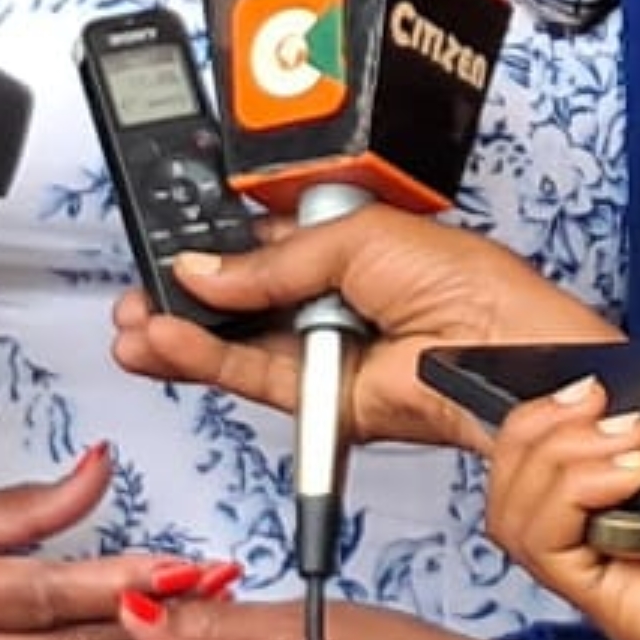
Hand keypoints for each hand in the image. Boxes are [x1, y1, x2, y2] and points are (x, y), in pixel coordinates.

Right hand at [111, 209, 612, 450]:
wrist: (501, 356)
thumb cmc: (468, 286)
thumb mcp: (355, 238)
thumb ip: (272, 259)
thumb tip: (206, 268)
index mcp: (346, 242)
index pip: (262, 240)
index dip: (215, 243)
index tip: (169, 242)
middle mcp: (332, 296)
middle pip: (240, 295)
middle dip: (186, 293)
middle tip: (141, 289)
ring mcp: (327, 350)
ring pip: (237, 342)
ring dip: (183, 332)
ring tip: (138, 323)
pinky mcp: (324, 400)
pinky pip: (253, 378)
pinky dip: (206, 362)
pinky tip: (170, 343)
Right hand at [485, 344, 639, 639]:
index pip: (571, 469)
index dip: (558, 418)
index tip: (596, 382)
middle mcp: (636, 556)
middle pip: (522, 483)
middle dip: (538, 423)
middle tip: (595, 399)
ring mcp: (626, 584)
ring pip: (516, 511)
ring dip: (545, 450)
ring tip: (619, 436)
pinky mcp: (629, 610)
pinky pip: (544, 546)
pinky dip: (560, 490)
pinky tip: (624, 468)